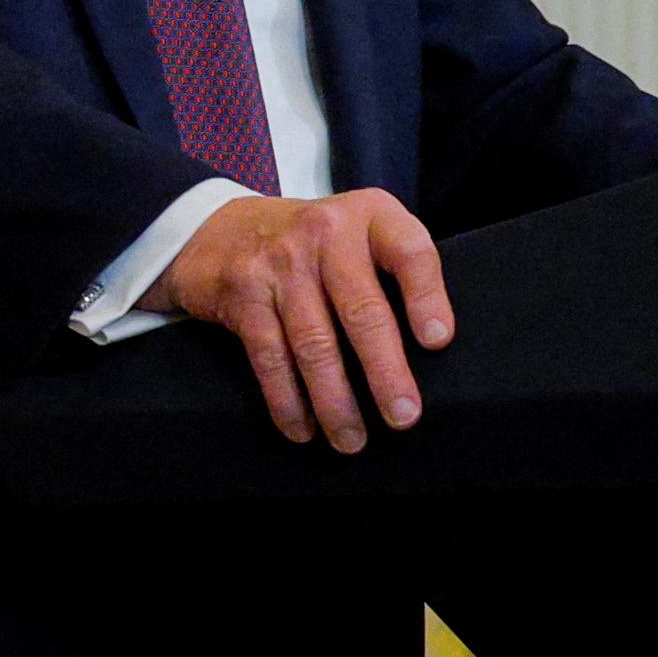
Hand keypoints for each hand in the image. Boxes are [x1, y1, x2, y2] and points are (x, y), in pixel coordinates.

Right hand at [145, 188, 454, 453]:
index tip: (438, 343)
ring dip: (335, 401)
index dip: (427, 298)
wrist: (219, 229)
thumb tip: (430, 351)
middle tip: (403, 417)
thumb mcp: (360, 235)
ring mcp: (280, 263)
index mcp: (369, 216)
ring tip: (351, 440)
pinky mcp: (244, 293)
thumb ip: (394, 271)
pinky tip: (302, 428)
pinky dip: (287, 399)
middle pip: (362, 309)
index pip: (409, 252)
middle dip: (385, 371)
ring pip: (315, 343)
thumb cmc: (313, 246)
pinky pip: (270, 356)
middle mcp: (325, 232)